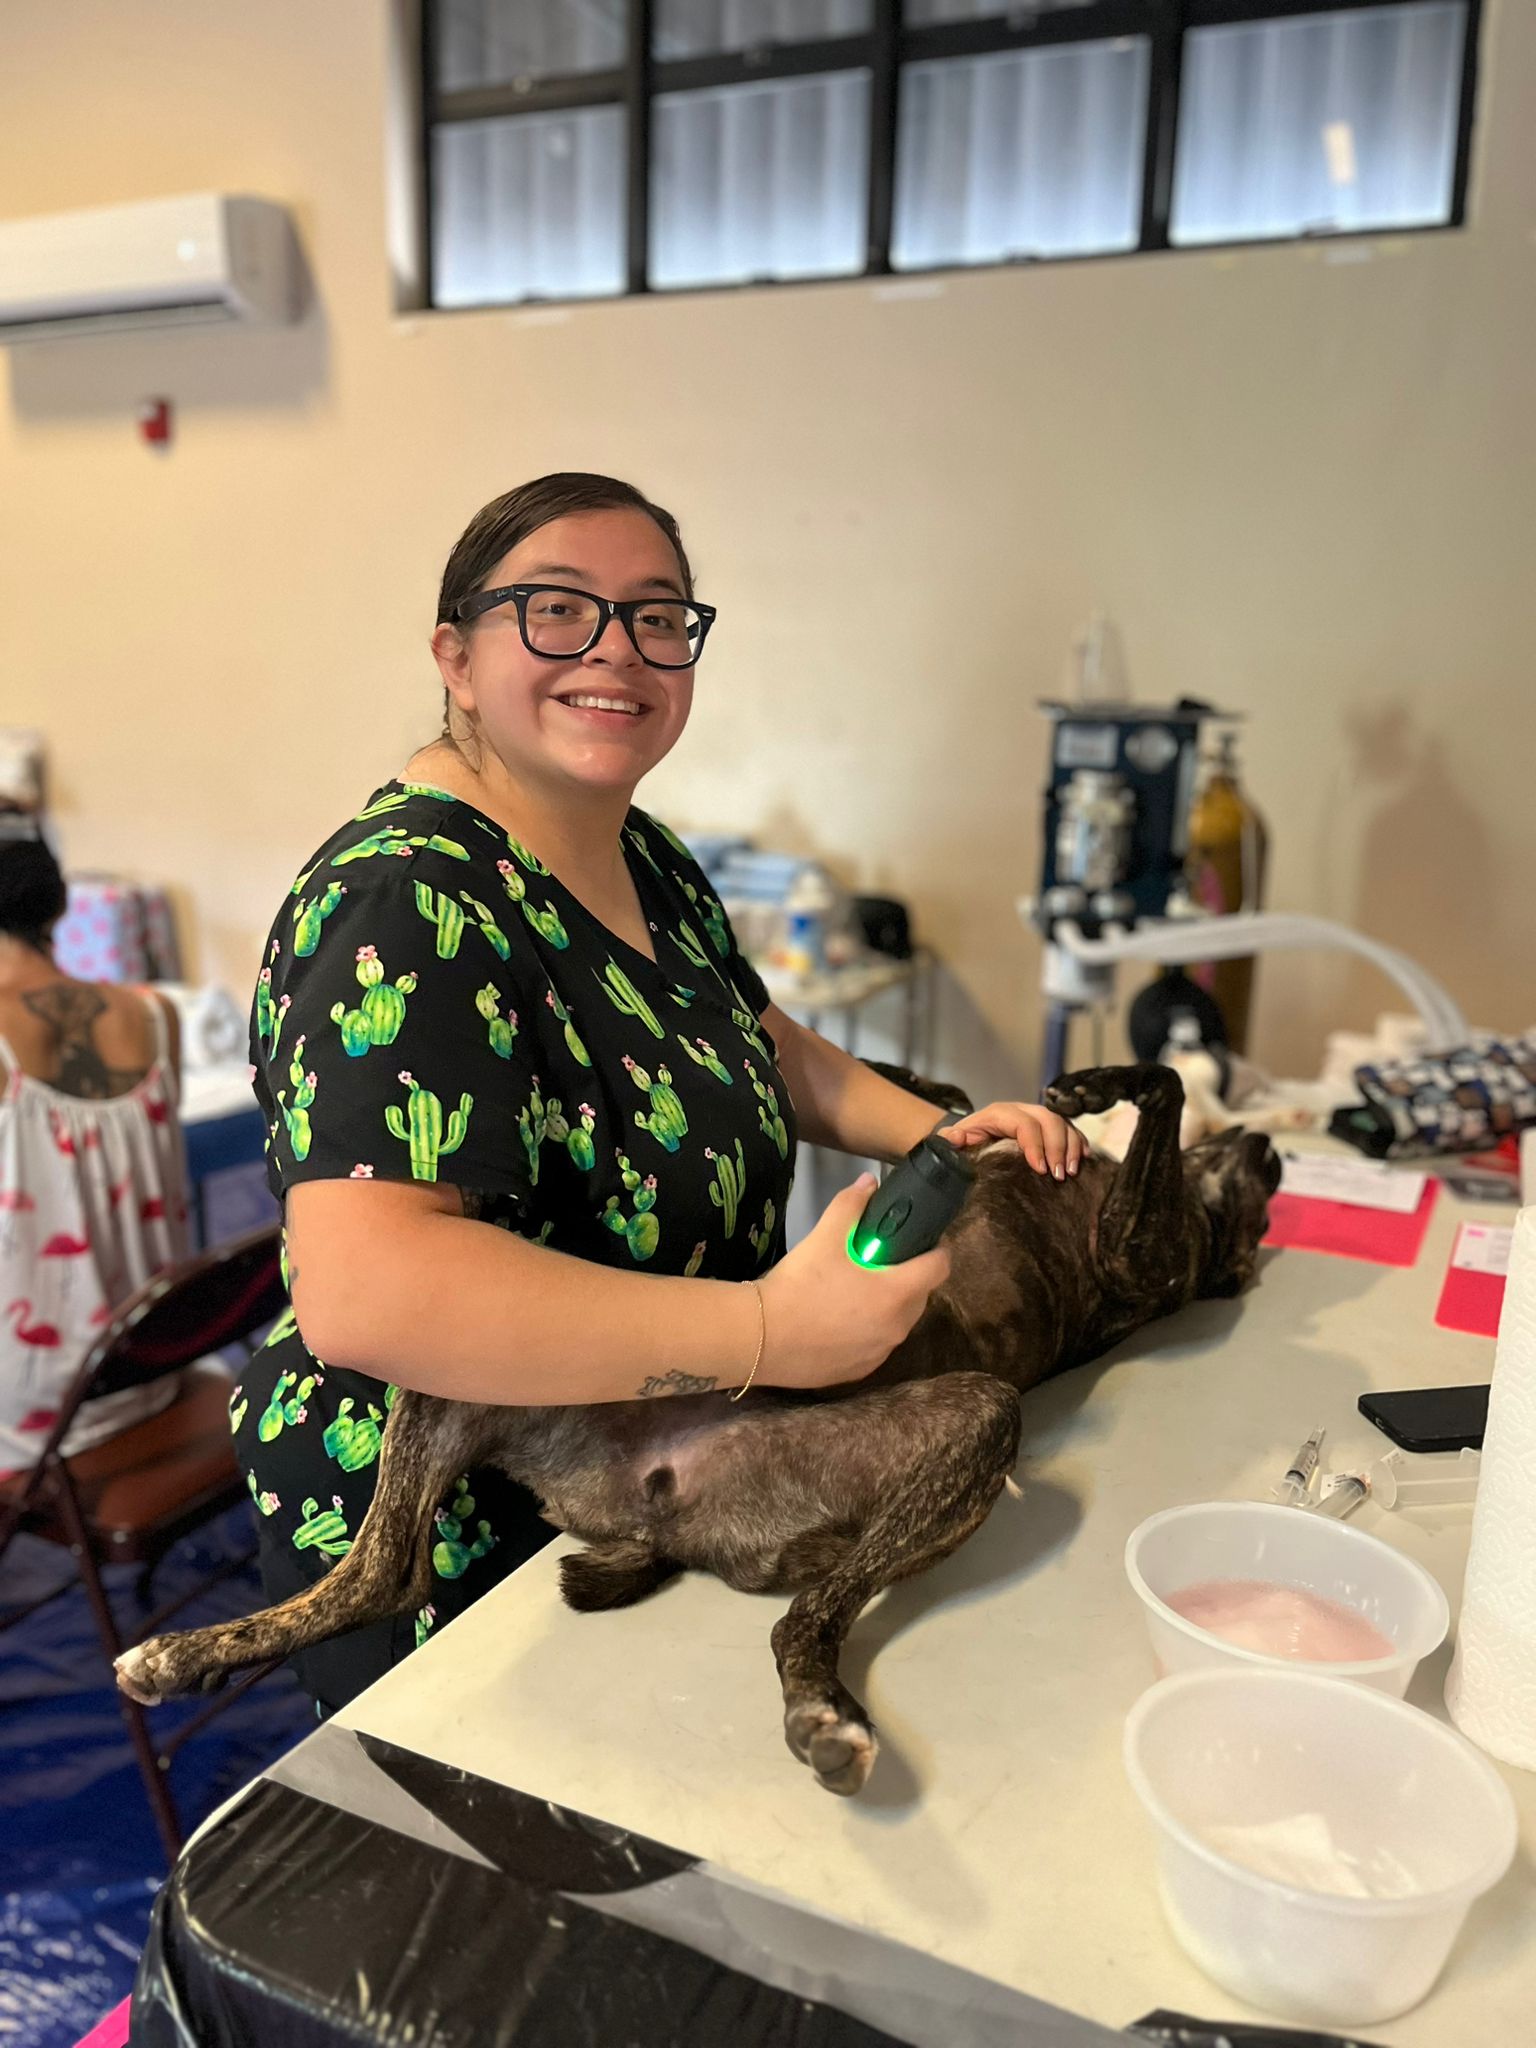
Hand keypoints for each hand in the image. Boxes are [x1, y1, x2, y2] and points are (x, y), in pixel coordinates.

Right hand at [756, 1176, 949, 1391]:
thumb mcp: (824, 1238)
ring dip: (888, 1305)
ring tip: (855, 1291)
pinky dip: (869, 1331)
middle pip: (920, 1295)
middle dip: (907, 1276)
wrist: (761, 1338)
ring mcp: (880, 1353)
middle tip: (878, 1261)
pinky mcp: (860, 1371)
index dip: (937, 1249)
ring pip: (898, 1322)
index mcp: (897, 1292)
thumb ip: (851, 1206)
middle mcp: (897, 1327)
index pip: (940, 1268)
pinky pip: (877, 1345)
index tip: (921, 1240)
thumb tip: (868, 1183)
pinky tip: (839, 1321)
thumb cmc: (799, 1284)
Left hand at [938, 1101, 1084, 1179]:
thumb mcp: (957, 1140)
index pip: (1024, 1123)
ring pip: (1063, 1123)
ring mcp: (1037, 1117)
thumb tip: (954, 1137)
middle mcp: (1022, 1111)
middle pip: (1048, 1120)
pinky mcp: (1048, 1127)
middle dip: (1058, 1147)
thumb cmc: (966, 1142)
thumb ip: (952, 1139)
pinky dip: (1078, 1142)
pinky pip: (1070, 1129)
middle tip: (1059, 1175)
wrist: (972, 1136)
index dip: (1035, 1144)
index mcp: (1000, 1113)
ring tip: (1071, 1172)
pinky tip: (1083, 1158)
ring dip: (1071, 1146)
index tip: (1040, 1169)